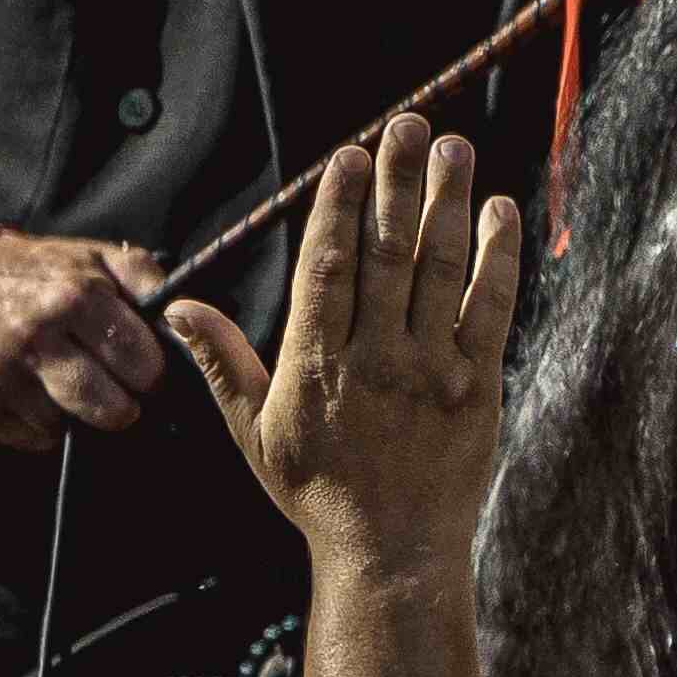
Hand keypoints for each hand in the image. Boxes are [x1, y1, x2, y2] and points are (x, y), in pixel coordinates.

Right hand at [0, 228, 173, 448]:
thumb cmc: (50, 272)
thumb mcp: (102, 258)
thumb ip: (150, 282)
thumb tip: (186, 319)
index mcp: (71, 298)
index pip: (139, 362)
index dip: (153, 373)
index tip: (149, 372)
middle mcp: (30, 337)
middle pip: (105, 406)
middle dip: (125, 405)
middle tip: (123, 392)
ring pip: (68, 425)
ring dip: (80, 414)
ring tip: (75, 383)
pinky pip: (33, 438)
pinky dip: (47, 424)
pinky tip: (44, 394)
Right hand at [167, 119, 519, 566]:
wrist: (389, 552)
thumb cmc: (317, 491)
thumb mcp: (254, 431)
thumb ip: (222, 362)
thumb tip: (177, 306)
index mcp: (313, 365)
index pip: (326, 268)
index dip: (339, 207)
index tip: (348, 156)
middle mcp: (373, 360)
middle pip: (386, 254)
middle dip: (395, 184)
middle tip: (407, 125)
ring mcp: (430, 371)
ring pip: (441, 270)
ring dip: (448, 203)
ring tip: (452, 148)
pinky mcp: (478, 385)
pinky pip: (492, 309)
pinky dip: (499, 257)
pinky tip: (500, 211)